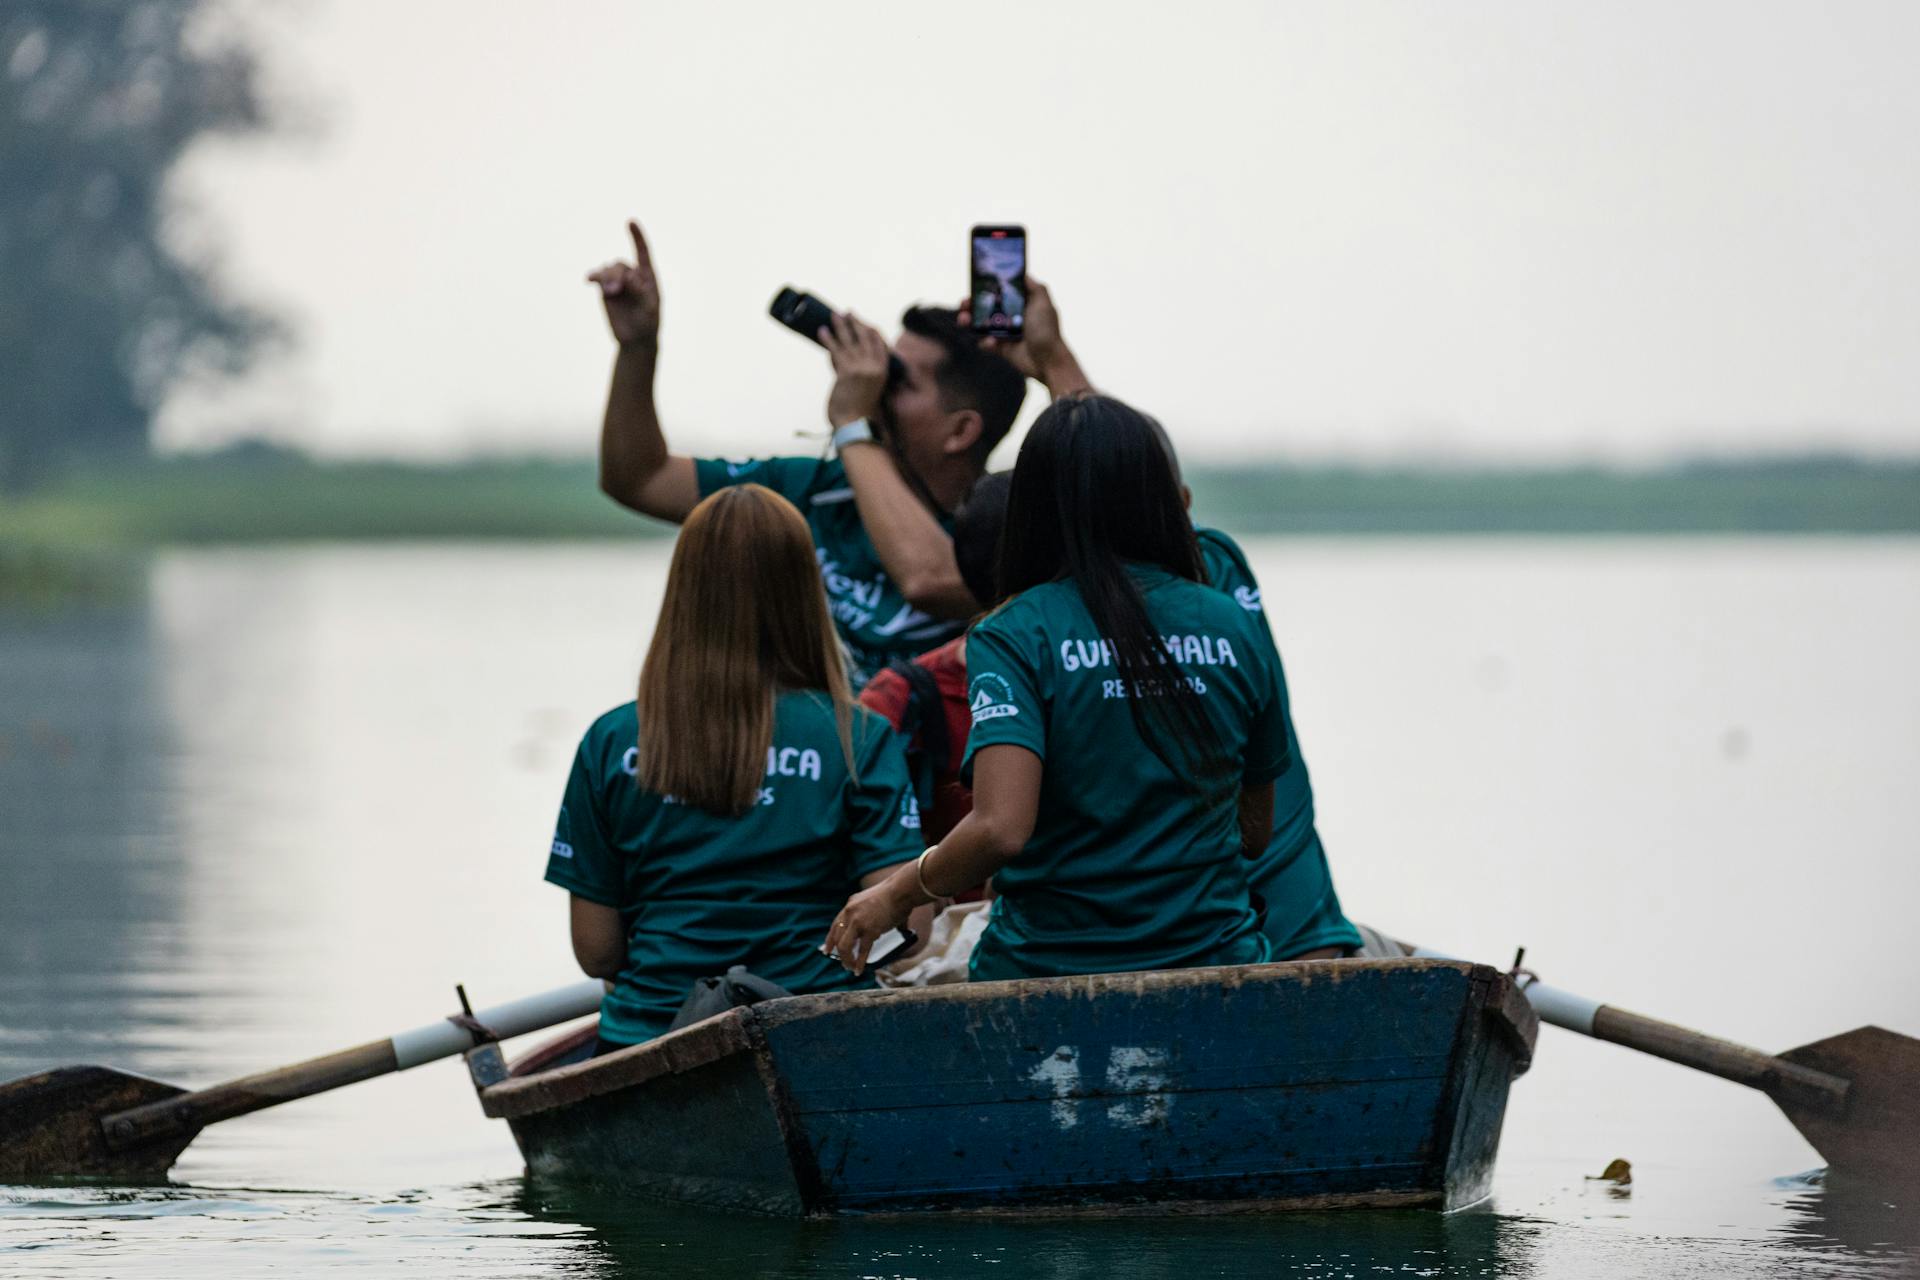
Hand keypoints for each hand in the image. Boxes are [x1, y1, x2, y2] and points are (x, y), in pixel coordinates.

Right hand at [585, 219, 660, 349]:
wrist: (634, 339)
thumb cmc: (647, 324)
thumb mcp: (649, 310)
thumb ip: (641, 292)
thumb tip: (630, 275)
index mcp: (647, 277)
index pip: (643, 253)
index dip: (637, 237)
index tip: (630, 221)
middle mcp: (632, 276)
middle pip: (620, 264)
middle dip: (616, 275)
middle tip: (615, 290)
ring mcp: (618, 282)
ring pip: (609, 269)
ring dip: (607, 277)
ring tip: (610, 292)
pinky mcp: (606, 290)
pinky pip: (598, 277)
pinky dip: (594, 276)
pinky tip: (589, 279)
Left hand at [819, 311, 890, 428]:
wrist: (856, 425)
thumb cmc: (860, 412)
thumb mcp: (867, 388)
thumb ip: (859, 372)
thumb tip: (839, 358)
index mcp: (883, 371)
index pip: (879, 343)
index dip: (870, 330)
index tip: (862, 322)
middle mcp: (874, 366)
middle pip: (865, 337)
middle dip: (856, 322)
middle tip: (848, 312)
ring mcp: (861, 368)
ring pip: (850, 340)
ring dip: (841, 326)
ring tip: (834, 315)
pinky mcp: (846, 372)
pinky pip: (835, 350)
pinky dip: (828, 339)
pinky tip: (822, 331)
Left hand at [822, 869, 914, 975]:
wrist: (901, 890)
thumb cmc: (895, 894)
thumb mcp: (875, 900)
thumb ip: (878, 914)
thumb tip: (900, 928)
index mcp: (850, 905)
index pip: (835, 925)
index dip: (830, 940)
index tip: (827, 951)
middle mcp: (850, 913)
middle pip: (837, 938)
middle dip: (839, 954)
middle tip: (844, 963)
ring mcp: (858, 922)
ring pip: (844, 947)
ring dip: (846, 959)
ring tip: (850, 968)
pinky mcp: (870, 931)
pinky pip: (861, 951)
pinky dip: (859, 963)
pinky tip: (858, 970)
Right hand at [957, 278, 1088, 394]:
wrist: (1048, 361)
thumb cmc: (1047, 331)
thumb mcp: (1043, 303)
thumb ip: (1034, 287)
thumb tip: (1022, 272)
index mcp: (1021, 303)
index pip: (1000, 291)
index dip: (988, 287)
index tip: (975, 283)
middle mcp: (1012, 316)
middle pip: (987, 306)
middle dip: (973, 304)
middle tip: (964, 303)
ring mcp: (1006, 332)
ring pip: (982, 324)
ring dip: (970, 321)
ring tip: (963, 320)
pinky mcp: (1002, 348)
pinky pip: (986, 342)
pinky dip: (984, 341)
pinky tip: (990, 342)